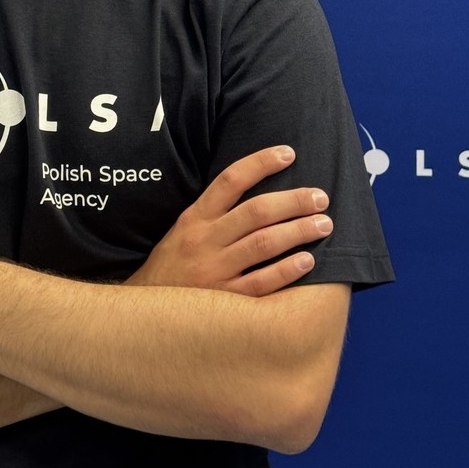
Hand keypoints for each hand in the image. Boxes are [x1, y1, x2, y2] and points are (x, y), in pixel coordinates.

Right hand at [127, 146, 332, 295]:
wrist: (145, 314)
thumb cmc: (172, 268)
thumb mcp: (183, 231)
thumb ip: (214, 214)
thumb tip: (256, 190)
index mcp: (194, 218)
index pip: (230, 180)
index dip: (260, 163)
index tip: (289, 153)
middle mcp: (205, 240)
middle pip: (255, 212)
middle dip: (293, 201)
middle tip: (320, 197)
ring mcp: (214, 270)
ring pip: (263, 244)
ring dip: (298, 231)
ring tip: (324, 224)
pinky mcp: (224, 300)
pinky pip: (261, 283)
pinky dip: (286, 270)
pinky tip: (308, 261)